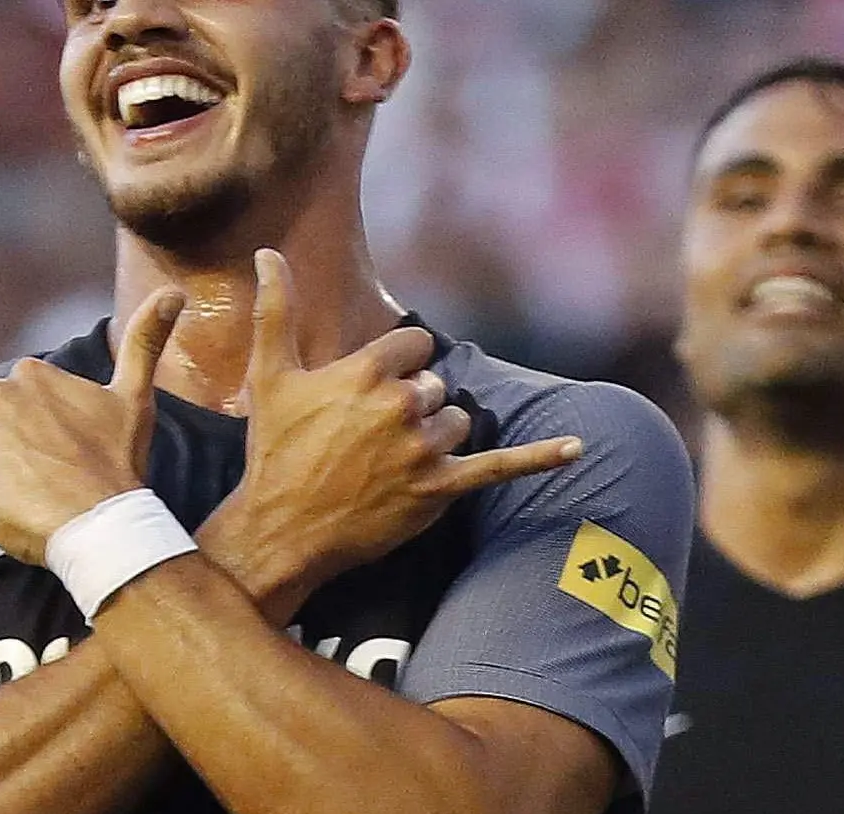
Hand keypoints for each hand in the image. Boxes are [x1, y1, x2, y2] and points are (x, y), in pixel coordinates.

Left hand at [0, 289, 171, 565]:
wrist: (102, 523)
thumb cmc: (119, 463)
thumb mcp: (135, 397)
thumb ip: (147, 341)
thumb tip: (176, 292)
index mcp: (28, 372)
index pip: (23, 397)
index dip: (44, 428)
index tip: (68, 451)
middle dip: (13, 444)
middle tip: (50, 476)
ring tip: (29, 494)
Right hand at [204, 251, 586, 608]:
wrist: (281, 529)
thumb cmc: (273, 451)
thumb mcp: (270, 376)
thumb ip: (275, 310)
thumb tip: (267, 253)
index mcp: (367, 372)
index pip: (416, 347)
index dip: (399, 367)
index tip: (374, 390)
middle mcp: (401, 406)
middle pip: (436, 387)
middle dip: (412, 407)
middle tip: (370, 439)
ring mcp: (423, 450)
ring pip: (457, 423)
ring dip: (435, 437)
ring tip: (391, 462)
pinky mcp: (439, 489)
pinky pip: (499, 467)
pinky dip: (539, 458)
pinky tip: (576, 449)